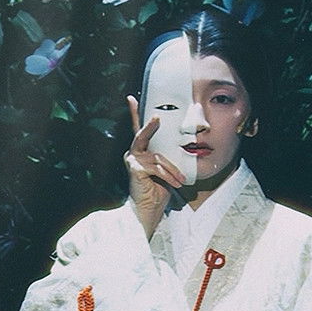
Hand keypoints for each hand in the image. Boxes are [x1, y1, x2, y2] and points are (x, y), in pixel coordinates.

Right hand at [124, 95, 184, 238]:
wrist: (147, 212)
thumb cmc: (157, 193)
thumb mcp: (165, 172)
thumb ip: (167, 160)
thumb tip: (180, 151)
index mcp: (140, 152)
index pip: (138, 131)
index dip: (134, 114)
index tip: (131, 98)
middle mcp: (132, 154)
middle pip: (142, 135)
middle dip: (150, 126)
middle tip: (157, 117)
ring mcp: (132, 161)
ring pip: (157, 157)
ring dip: (172, 169)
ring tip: (180, 180)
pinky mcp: (134, 169)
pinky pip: (156, 168)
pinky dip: (168, 175)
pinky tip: (175, 183)